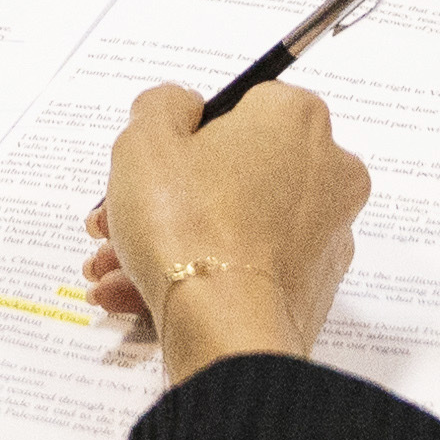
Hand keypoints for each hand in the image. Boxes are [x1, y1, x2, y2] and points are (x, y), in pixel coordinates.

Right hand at [80, 81, 371, 382]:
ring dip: (169, 241)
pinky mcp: (313, 284)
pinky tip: (137, 293)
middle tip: (117, 219)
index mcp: (296, 117)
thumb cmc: (190, 231)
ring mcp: (325, 231)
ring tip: (113, 266)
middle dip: (165, 198)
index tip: (150, 163)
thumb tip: (179, 106)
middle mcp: (327, 168)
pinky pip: (247, 266)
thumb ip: (161, 106)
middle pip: (231, 172)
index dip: (183, 137)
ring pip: (233, 223)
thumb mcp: (144, 143)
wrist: (225, 333)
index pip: (236, 107)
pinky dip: (198, 275)